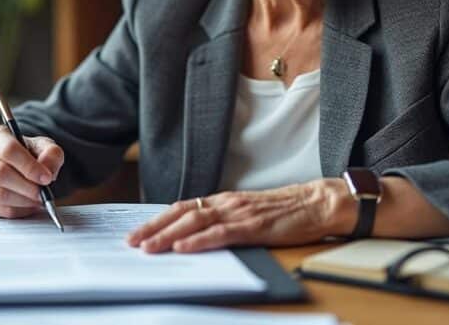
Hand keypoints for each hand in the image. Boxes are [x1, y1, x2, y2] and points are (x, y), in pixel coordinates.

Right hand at [0, 124, 63, 218]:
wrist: (11, 165)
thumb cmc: (25, 153)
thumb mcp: (42, 146)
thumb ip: (50, 154)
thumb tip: (47, 171)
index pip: (8, 150)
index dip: (29, 166)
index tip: (46, 177)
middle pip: (0, 173)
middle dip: (27, 186)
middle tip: (43, 193)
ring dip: (23, 200)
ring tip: (38, 199)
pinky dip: (17, 211)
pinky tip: (28, 205)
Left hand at [126, 180, 348, 252]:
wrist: (316, 203)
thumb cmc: (285, 212)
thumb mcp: (247, 213)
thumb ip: (224, 221)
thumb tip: (196, 237)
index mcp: (223, 200)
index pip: (182, 207)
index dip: (158, 219)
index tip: (138, 232)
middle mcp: (226, 202)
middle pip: (181, 213)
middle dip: (154, 228)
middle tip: (131, 242)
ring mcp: (238, 213)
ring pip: (195, 222)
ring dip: (169, 235)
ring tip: (149, 247)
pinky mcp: (253, 226)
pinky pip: (220, 233)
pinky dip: (199, 240)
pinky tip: (184, 247)